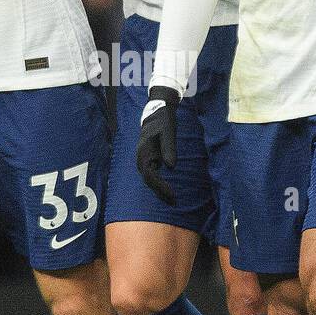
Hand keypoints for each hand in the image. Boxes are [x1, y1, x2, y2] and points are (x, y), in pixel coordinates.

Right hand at [136, 85, 179, 203]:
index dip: (160, 187)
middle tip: (174, 202)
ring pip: (150, 179)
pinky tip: (168, 189)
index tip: (172, 195)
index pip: (150, 176)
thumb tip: (171, 167)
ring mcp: (143, 159)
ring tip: (172, 200)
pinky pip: (152, 175)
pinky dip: (159, 183)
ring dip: (159, 189)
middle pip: (149, 180)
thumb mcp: (169, 134)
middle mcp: (141, 158)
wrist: (157, 112)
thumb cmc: (164, 122)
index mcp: (144, 153)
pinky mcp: (148, 159)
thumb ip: (169, 150)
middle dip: (160, 192)